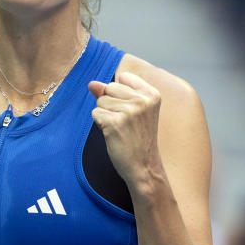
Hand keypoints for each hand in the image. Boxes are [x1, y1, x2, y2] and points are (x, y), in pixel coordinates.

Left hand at [87, 71, 162, 186]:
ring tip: (121, 129)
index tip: (131, 111)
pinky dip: (101, 125)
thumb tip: (92, 84)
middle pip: (109, 88)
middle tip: (125, 123)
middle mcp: (143, 100)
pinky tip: (114, 135)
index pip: (123, 77)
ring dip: (105, 116)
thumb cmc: (137, 138)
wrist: (144, 166)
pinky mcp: (116, 122)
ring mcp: (130, 111)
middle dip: (110, 104)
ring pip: (100, 101)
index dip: (120, 94)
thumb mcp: (132, 111)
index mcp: (152, 94)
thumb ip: (112, 93)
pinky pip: (96, 114)